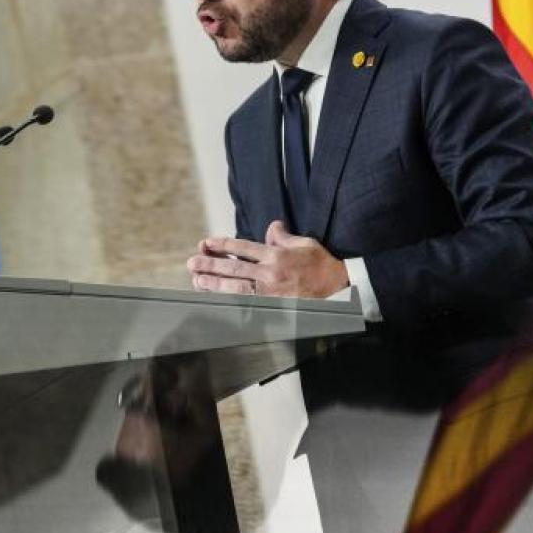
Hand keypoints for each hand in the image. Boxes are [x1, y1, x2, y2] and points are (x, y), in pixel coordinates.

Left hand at [186, 220, 349, 296]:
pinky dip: (232, 301)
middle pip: (235, 268)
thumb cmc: (322, 265)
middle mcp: (271, 273)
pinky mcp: (275, 306)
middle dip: (211, 265)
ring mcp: (272, 292)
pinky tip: (218, 300)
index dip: (223, 246)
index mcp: (277, 255)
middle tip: (192, 263)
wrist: (341, 289)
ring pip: (237, 288)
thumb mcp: (305, 243)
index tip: (207, 243)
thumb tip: (272, 226)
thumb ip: (284, 236)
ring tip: (198, 281)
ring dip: (216, 284)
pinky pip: (249, 304)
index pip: (244, 248)